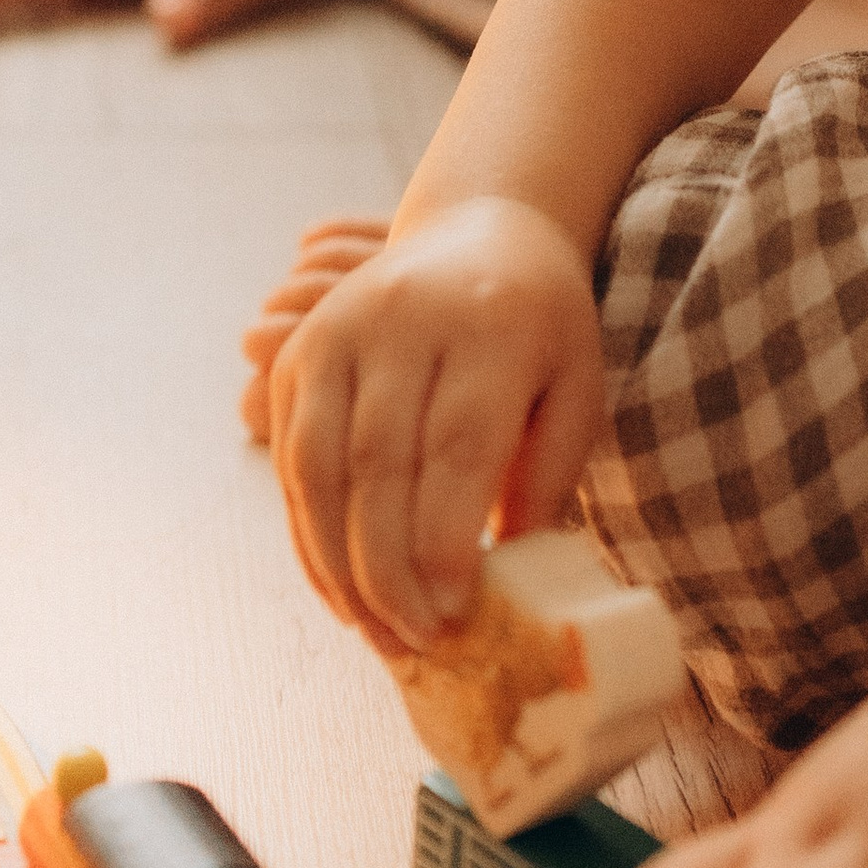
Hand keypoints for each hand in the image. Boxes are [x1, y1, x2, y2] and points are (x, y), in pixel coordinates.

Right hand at [267, 197, 603, 647]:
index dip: (446, 540)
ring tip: (375, 633)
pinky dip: (309, 534)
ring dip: (339, 566)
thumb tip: (511, 575)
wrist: (483, 226)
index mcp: (491, 324)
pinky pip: (291, 457)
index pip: (457, 446)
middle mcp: (407, 319)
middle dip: (390, 571)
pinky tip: (340, 589)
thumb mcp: (576, 385)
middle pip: (381, 464)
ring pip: (321, 466)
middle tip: (416, 641)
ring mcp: (343, 330)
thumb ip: (550, 475)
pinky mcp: (304, 350)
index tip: (453, 614)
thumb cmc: (541, 323)